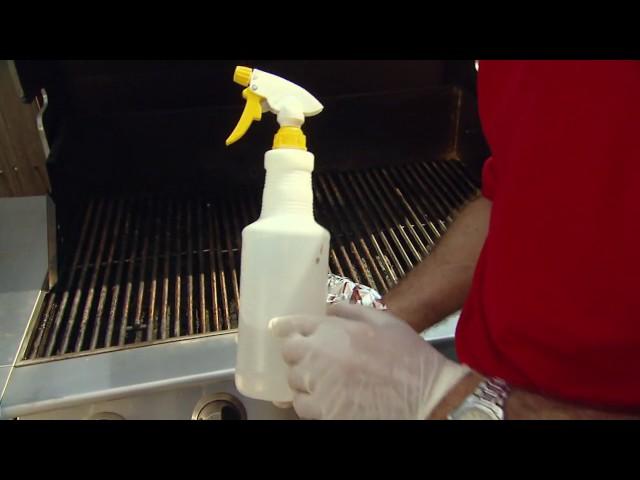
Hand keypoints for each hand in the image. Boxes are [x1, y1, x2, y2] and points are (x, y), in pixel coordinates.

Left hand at [270, 303, 468, 418]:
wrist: (426, 394)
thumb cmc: (408, 356)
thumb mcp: (383, 320)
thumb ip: (349, 310)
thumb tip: (327, 308)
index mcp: (333, 332)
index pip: (293, 326)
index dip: (284, 327)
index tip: (278, 329)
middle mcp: (320, 357)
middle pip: (289, 353)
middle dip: (298, 354)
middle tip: (315, 358)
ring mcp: (320, 387)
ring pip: (294, 381)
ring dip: (304, 379)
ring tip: (326, 380)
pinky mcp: (324, 413)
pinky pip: (303, 406)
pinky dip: (310, 402)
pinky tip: (328, 399)